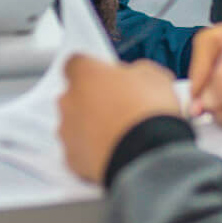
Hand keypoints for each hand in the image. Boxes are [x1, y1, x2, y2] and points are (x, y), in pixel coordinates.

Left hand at [58, 54, 182, 182]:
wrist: (147, 155)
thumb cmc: (148, 113)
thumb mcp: (154, 75)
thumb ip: (136, 69)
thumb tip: (135, 74)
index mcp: (85, 73)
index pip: (76, 62)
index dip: (94, 70)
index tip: (108, 77)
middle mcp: (69, 101)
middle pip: (74, 96)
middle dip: (92, 100)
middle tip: (118, 107)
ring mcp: (67, 132)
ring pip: (74, 125)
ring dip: (90, 127)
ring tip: (119, 134)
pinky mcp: (72, 160)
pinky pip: (79, 151)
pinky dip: (91, 152)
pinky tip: (113, 152)